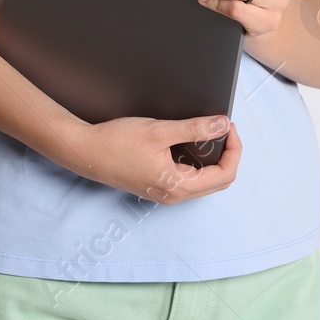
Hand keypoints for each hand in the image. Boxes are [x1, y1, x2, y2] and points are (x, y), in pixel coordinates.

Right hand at [48, 114, 240, 202]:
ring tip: (211, 132)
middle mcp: (174, 195)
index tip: (228, 126)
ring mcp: (166, 192)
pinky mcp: (158, 185)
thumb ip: (194, 128)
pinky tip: (194, 142)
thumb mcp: (160, 131)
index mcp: (178, 186)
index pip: (224, 175)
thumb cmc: (116, 142)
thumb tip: (222, 124)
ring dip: (215, 158)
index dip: (234, 149)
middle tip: (224, 128)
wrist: (85, 151)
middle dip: (228, 154)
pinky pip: (190, 178)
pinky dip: (200, 161)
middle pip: (219, 180)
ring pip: (205, 180)